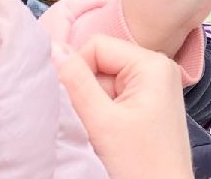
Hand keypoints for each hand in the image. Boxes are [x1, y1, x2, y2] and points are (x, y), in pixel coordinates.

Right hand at [53, 36, 191, 178]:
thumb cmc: (142, 165)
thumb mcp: (102, 122)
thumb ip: (76, 82)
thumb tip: (53, 48)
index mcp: (152, 63)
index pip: (98, 46)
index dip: (78, 71)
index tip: (74, 102)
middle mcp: (157, 68)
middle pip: (102, 63)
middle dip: (88, 92)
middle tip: (92, 122)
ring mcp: (155, 88)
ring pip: (105, 83)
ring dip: (95, 107)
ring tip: (103, 133)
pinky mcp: (150, 106)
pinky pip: (116, 98)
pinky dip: (105, 115)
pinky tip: (110, 136)